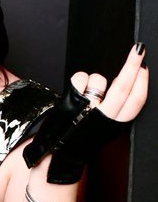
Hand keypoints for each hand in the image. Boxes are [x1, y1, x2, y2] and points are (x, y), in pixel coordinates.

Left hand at [24, 44, 148, 182]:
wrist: (58, 152)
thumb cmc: (81, 136)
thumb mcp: (103, 125)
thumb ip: (115, 105)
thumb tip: (121, 80)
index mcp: (114, 124)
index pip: (135, 102)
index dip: (142, 82)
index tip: (144, 66)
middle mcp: (102, 117)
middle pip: (123, 87)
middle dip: (133, 65)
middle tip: (138, 49)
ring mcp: (87, 109)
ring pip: (99, 80)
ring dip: (93, 81)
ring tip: (84, 96)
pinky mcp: (71, 103)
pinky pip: (80, 78)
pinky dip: (78, 82)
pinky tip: (74, 94)